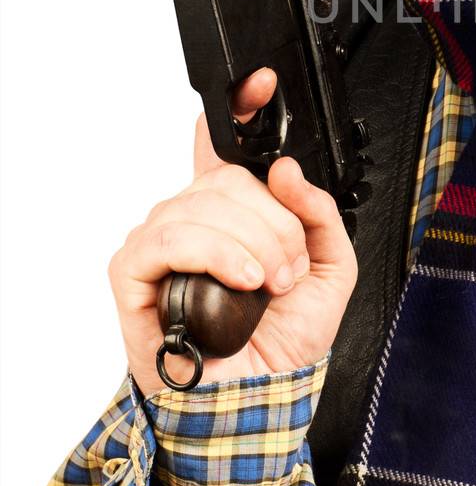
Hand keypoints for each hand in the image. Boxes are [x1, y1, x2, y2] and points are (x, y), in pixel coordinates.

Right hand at [108, 67, 357, 397]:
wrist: (258, 402)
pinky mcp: (133, 275)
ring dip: (252, 244)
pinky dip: (212, 253)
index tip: (262, 83)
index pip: (222, 145)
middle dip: (274, 223)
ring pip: (202, 204)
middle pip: (227, 178)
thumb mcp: (331, 269)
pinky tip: (239, 280)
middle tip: (289, 269)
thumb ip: (319, 214)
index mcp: (233, 213)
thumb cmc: (282, 343)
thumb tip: (286, 170)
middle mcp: (193, 220)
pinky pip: (166, 238)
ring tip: (268, 284)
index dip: (238, 106)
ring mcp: (159, 244)